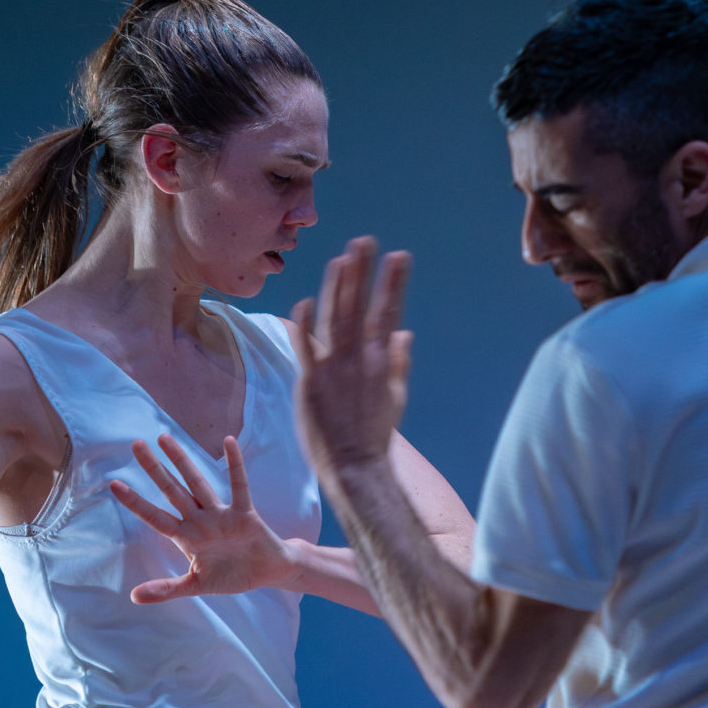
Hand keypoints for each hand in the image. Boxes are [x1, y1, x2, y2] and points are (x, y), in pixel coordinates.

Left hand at [109, 433, 298, 602]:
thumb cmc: (231, 575)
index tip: (114, 484)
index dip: (136, 502)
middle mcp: (200, 521)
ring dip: (182, 461)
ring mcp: (221, 515)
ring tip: (165, 438)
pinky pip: (239, 486)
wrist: (267, 572)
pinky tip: (228, 442)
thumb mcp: (197, 586)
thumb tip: (134, 597)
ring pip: (198, 483)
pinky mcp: (245, 513)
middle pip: (172, 491)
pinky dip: (235, 464)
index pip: (155, 516)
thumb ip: (167, 589)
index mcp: (187, 537)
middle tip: (135, 445)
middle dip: (154, 469)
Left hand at [289, 237, 412, 477]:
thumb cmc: (375, 433)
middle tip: (363, 241)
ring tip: (340, 258)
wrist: (355, 466)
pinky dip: (303, 326)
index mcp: (382, 360)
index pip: (388, 312)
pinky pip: (304, 349)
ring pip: (334, 319)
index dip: (393, 282)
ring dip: (336, 287)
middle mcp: (359, 359)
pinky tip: (302, 302)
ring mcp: (334, 369)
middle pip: (359, 307)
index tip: (399, 256)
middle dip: (361, 272)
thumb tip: (405, 333)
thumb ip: (399, 361)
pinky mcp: (310, 383)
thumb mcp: (396, 395)